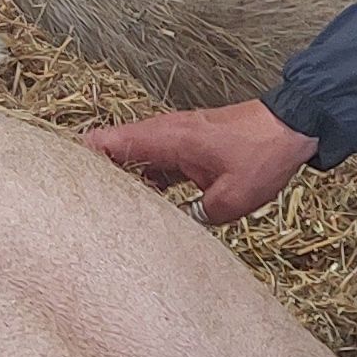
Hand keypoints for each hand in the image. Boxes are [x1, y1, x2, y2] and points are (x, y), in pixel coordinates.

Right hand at [87, 97, 313, 223]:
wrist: (293, 127)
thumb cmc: (262, 155)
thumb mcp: (228, 201)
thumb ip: (192, 218)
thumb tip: (171, 230)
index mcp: (165, 139)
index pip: (106, 143)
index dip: (80, 158)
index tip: (63, 181)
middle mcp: (163, 133)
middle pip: (113, 150)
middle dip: (96, 174)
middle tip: (82, 205)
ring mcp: (175, 136)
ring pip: (134, 158)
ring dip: (124, 179)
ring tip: (111, 210)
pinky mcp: (188, 144)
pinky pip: (156, 161)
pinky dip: (147, 179)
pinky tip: (149, 204)